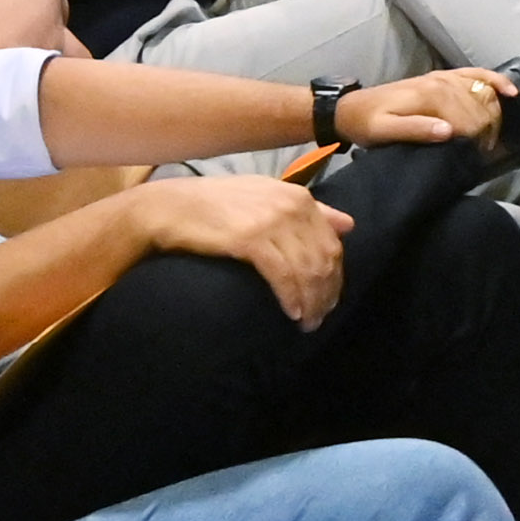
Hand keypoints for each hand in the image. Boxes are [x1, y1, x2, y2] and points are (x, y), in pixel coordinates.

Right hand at [116, 172, 351, 323]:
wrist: (170, 207)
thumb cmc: (216, 206)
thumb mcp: (267, 198)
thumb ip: (311, 210)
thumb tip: (349, 224)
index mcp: (299, 197)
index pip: (332, 244)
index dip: (335, 278)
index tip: (328, 301)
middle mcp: (291, 206)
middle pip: (324, 260)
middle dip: (326, 294)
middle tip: (319, 319)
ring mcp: (271, 221)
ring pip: (308, 270)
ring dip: (311, 302)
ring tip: (306, 323)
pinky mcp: (250, 238)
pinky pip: (283, 275)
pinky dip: (291, 297)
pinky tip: (291, 313)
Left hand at [333, 67, 505, 150]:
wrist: (352, 107)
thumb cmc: (367, 124)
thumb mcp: (384, 131)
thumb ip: (415, 130)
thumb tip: (449, 131)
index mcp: (429, 96)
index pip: (469, 117)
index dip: (478, 139)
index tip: (478, 157)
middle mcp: (440, 81)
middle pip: (480, 105)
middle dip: (489, 129)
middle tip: (486, 152)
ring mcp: (443, 77)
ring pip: (482, 91)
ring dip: (494, 112)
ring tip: (492, 136)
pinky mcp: (442, 77)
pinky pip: (476, 75)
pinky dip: (494, 81)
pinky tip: (510, 92)